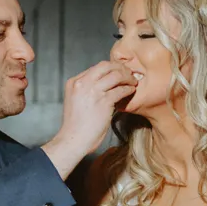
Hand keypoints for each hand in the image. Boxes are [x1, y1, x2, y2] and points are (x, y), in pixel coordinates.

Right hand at [43, 62, 137, 178]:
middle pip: (106, 66)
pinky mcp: (103, 101)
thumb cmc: (75, 126)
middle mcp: (82, 83)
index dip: (110, 69)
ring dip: (127, 77)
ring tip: (133, 82)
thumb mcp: (75, 101)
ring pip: (116, 75)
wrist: (73, 140)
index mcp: (74, 82)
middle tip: (129, 73)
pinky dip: (128, 89)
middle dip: (120, 68)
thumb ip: (85, 90)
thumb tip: (102, 85)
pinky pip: (121, 90)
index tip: (119, 72)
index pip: (95, 68)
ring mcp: (92, 91)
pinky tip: (131, 91)